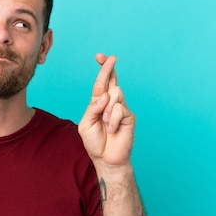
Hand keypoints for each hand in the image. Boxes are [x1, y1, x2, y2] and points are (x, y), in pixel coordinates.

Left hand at [78, 54, 135, 168]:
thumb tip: (104, 96)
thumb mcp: (86, 124)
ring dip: (107, 109)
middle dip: (107, 70)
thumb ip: (92, 108)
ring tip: (106, 123)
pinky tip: (113, 129)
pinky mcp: (129, 117)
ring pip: (115, 94)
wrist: (106, 159)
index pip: (102, 82)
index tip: (100, 56)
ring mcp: (121, 109)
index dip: (103, 68)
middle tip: (109, 62)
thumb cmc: (95, 142)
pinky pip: (120, 109)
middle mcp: (111, 103)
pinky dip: (113, 119)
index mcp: (99, 102)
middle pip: (111, 81)